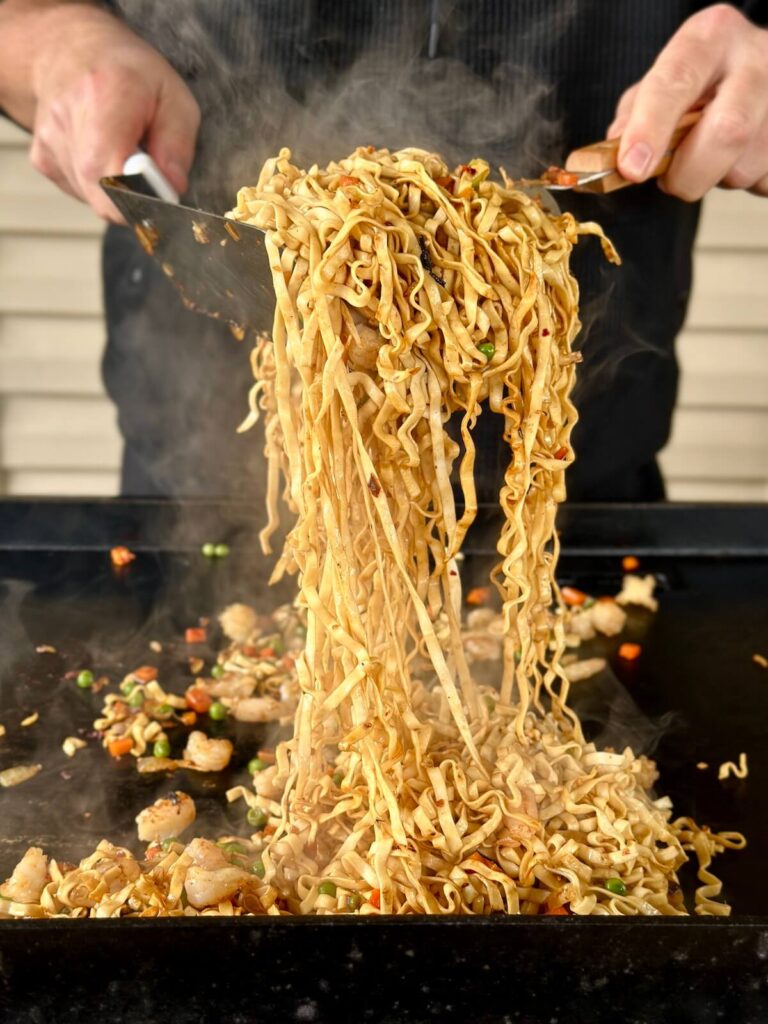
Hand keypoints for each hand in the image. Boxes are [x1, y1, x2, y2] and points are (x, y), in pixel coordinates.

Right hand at [15, 3, 199, 220]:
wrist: (71, 49)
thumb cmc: (130, 73)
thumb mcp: (174, 96)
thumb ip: (177, 144)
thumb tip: (172, 188)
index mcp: (105, 95)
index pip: (112, 174)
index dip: (139, 199)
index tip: (160, 196)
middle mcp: (67, 118)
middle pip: (102, 195)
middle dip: (134, 200)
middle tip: (150, 176)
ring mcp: (49, 140)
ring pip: (95, 198)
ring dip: (118, 189)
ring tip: (123, 151)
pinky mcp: (42, 159)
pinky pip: (82, 192)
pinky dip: (100, 185)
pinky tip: (102, 153)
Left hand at [608, 4, 767, 199]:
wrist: (758, 69)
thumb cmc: (702, 81)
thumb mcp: (664, 81)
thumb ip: (635, 116)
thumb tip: (619, 158)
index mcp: (710, 38)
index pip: (676, 82)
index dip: (651, 128)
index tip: (633, 167)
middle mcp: (757, 58)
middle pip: (727, 130)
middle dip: (688, 173)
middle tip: (670, 181)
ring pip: (746, 165)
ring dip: (716, 179)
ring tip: (710, 156)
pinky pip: (764, 181)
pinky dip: (743, 183)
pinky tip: (739, 157)